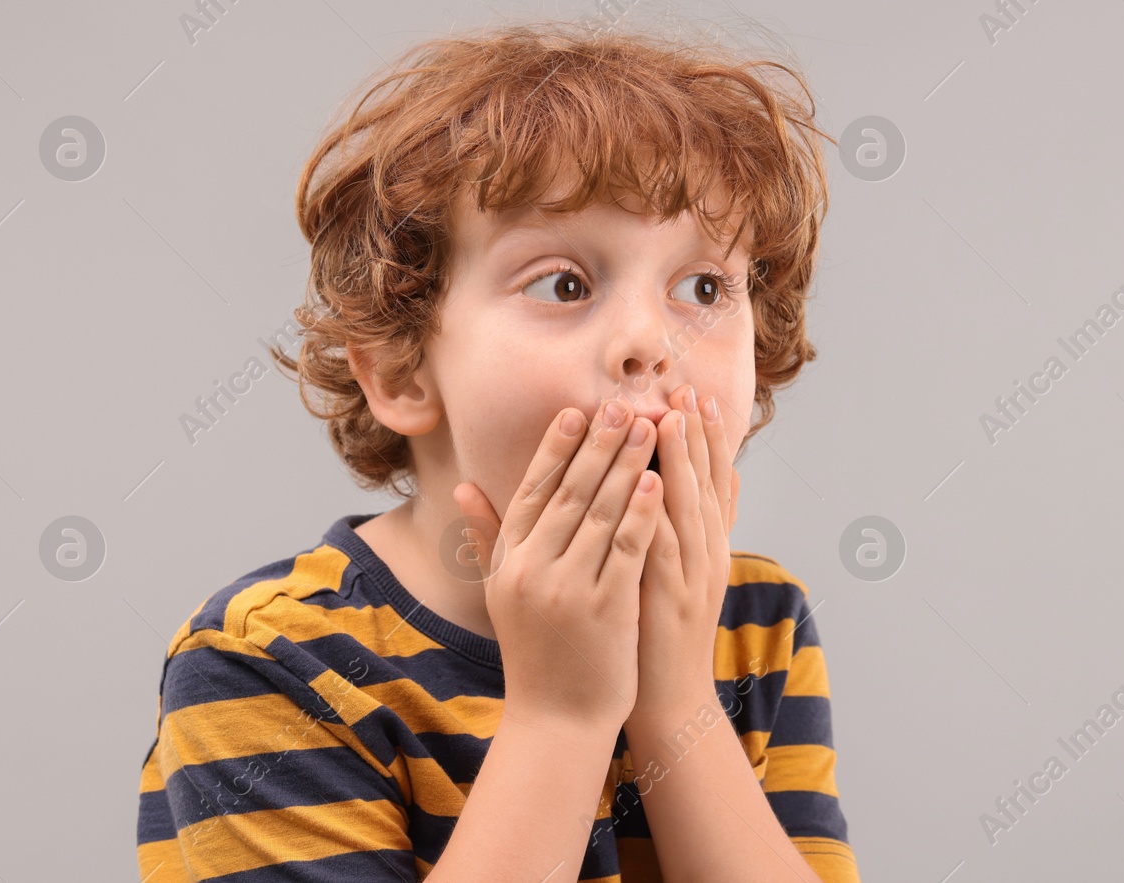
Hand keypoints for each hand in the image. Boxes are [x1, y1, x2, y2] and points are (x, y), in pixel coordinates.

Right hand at [453, 398, 662, 732]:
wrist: (556, 719)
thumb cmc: (535, 651)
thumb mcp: (501, 591)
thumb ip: (487, 535)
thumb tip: (464, 485)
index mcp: (510, 561)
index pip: (534, 490)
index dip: (556, 448)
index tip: (575, 410)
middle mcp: (533, 570)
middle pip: (571, 493)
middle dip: (599, 444)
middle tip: (621, 404)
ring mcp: (569, 589)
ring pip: (602, 513)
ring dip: (627, 465)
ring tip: (649, 427)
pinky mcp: (605, 609)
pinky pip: (627, 550)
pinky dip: (642, 512)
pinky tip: (659, 481)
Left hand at [630, 383, 740, 721]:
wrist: (669, 700)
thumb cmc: (658, 635)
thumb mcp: (676, 575)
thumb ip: (681, 531)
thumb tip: (686, 486)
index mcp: (706, 547)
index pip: (711, 480)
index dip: (706, 438)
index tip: (696, 396)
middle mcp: (707, 554)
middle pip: (707, 483)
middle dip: (698, 434)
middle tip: (688, 389)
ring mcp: (693, 574)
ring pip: (690, 506)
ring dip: (683, 460)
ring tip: (672, 416)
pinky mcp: (671, 596)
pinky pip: (667, 544)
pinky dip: (662, 510)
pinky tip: (654, 481)